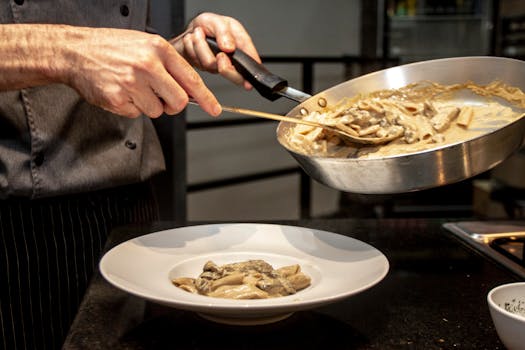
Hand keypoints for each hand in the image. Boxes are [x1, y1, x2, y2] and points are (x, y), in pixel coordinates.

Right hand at [61, 26, 220, 117]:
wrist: (76, 51)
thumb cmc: (113, 48)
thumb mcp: (146, 45)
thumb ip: (170, 66)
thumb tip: (191, 90)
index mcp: (158, 50)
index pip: (191, 79)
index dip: (206, 98)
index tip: (214, 109)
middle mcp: (147, 65)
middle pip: (178, 102)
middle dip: (173, 105)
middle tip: (163, 98)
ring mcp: (131, 83)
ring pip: (157, 111)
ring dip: (149, 105)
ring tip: (134, 88)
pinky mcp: (118, 99)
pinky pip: (137, 114)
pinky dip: (132, 107)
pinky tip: (122, 92)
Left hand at [171, 12, 260, 89]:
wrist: (190, 30)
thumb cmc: (207, 25)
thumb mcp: (217, 22)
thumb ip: (224, 33)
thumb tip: (229, 48)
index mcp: (240, 45)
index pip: (251, 61)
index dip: (250, 70)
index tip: (244, 75)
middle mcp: (231, 59)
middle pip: (234, 74)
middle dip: (223, 62)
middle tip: (219, 53)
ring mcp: (217, 66)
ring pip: (210, 64)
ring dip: (199, 45)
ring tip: (199, 34)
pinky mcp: (204, 68)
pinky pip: (196, 62)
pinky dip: (191, 48)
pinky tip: (194, 42)